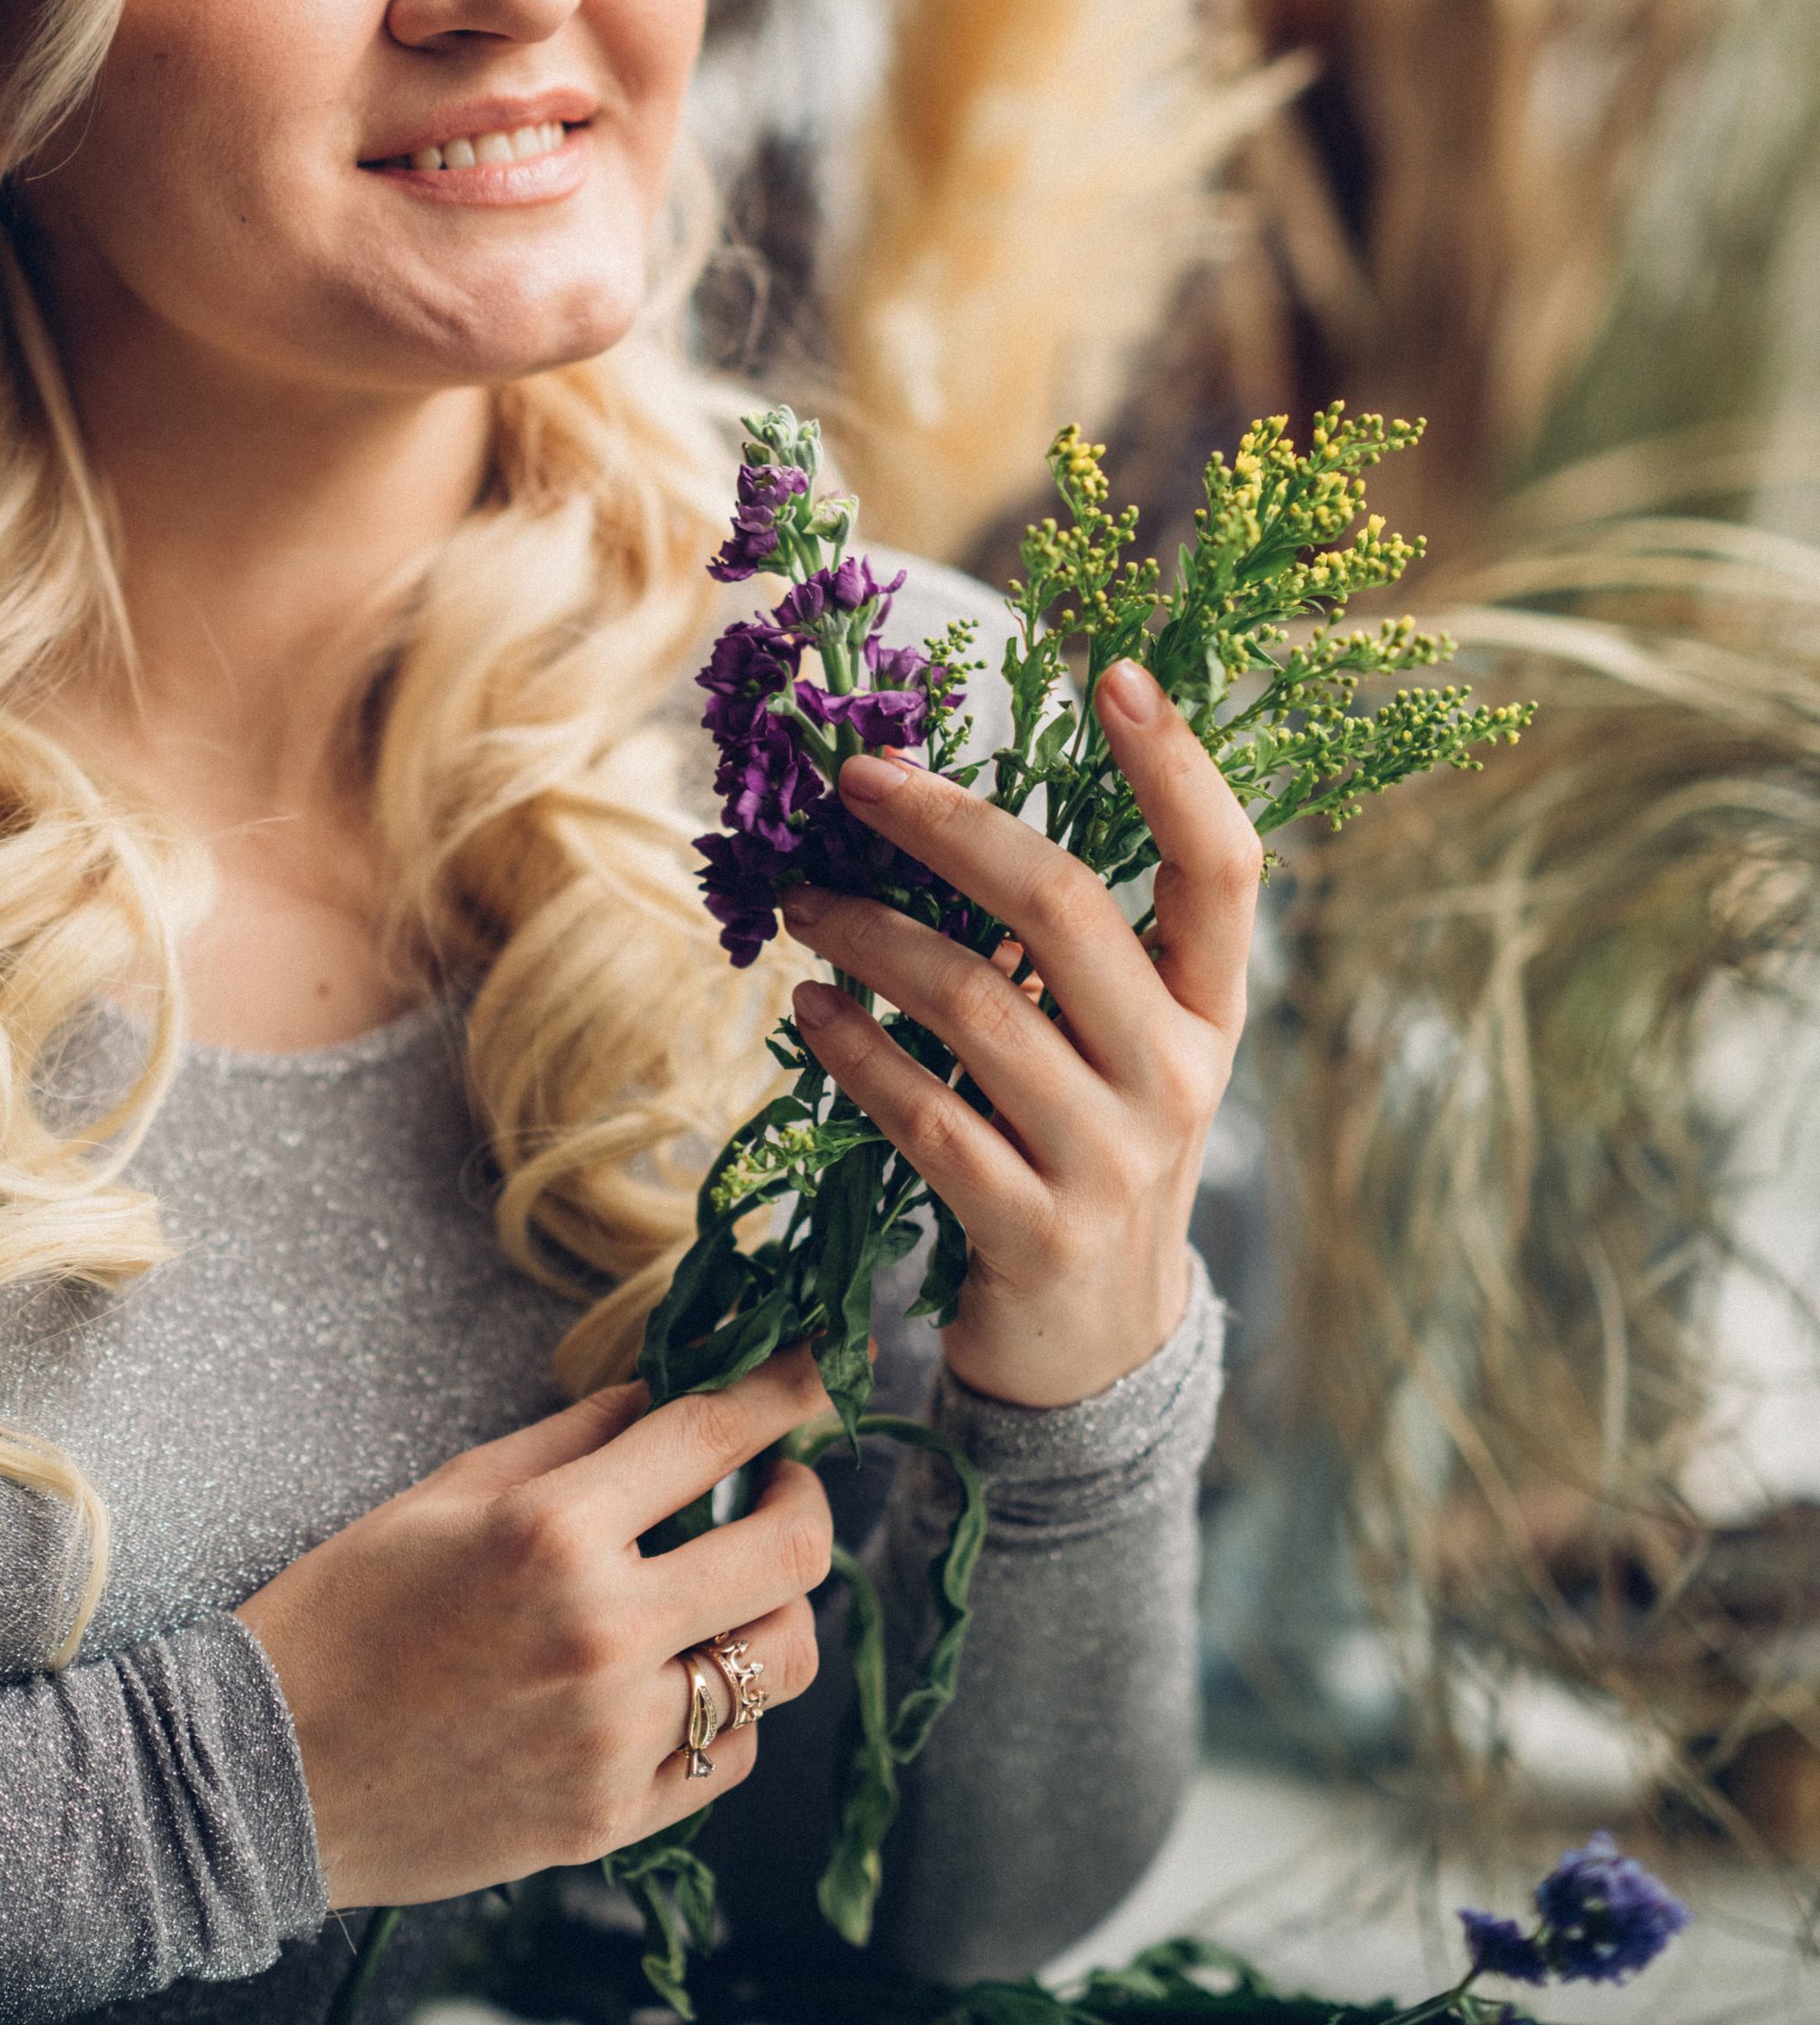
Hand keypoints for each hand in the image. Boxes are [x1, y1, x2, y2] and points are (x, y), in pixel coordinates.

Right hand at [234, 1346, 832, 1905]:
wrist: (267, 1775)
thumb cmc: (344, 1614)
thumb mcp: (446, 1492)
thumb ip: (571, 1440)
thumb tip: (664, 1394)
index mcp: (553, 1530)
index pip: (715, 1435)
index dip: (789, 1389)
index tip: (823, 1367)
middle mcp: (602, 1632)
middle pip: (789, 1550)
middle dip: (805, 1498)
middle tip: (782, 1484)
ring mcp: (615, 1737)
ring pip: (782, 1660)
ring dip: (777, 1609)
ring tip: (733, 1588)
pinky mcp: (613, 1819)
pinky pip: (735, 1753)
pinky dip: (729, 1706)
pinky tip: (683, 1677)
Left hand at [780, 660, 1258, 1411]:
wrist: (1096, 1352)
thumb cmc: (1086, 1150)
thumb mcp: (1113, 1050)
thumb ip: (1060, 951)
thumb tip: (926, 808)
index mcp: (1211, 1011)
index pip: (1223, 867)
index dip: (1180, 766)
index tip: (1116, 672)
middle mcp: (1179, 1075)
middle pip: (1065, 905)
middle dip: (946, 822)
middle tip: (855, 775)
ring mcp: (1111, 1157)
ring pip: (972, 1002)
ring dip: (866, 934)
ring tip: (802, 899)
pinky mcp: (1032, 1229)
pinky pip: (922, 1112)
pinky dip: (851, 1050)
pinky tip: (807, 1013)